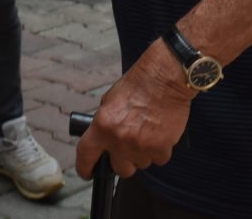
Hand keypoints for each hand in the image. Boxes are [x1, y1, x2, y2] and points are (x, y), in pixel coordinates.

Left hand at [75, 40, 194, 178]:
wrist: (165, 78)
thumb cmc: (138, 85)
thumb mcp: (109, 101)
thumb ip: (105, 125)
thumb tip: (105, 141)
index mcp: (102, 127)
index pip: (86, 156)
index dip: (85, 168)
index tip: (88, 172)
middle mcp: (119, 140)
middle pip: (120, 169)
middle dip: (124, 162)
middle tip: (129, 147)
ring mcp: (141, 146)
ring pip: (141, 164)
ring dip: (143, 154)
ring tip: (148, 132)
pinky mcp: (161, 148)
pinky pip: (159, 159)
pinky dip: (160, 150)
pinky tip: (160, 133)